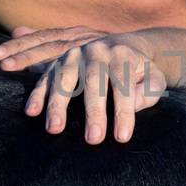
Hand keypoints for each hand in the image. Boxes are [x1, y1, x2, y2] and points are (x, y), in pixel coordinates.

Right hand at [0, 26, 167, 142]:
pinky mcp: (58, 63)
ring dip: (58, 104)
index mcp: (122, 54)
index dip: (123, 112)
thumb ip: (149, 90)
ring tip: (55, 129)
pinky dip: (37, 95)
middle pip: (94, 82)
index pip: (124, 85)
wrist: (122, 46)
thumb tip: (135, 105)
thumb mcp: (153, 78)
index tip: (122, 137)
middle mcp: (96, 51)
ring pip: (64, 79)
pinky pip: (45, 78)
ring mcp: (74, 56)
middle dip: (93, 112)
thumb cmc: (139, 71)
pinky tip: (32, 112)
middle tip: (93, 140)